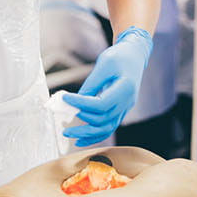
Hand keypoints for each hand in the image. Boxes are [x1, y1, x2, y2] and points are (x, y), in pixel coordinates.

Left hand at [62, 27, 151, 145]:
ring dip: (86, 134)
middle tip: (63, 115)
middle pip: (103, 120)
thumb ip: (92, 84)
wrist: (134, 56)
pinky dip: (94, 136)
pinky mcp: (120, 111)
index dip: (81, 104)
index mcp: (125, 89)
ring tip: (67, 133)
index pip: (101, 104)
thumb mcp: (104, 64)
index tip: (65, 98)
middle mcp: (127, 103)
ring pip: (106, 129)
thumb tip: (76, 101)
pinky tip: (80, 140)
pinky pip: (108, 128)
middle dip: (81, 119)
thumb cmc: (119, 56)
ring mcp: (125, 109)